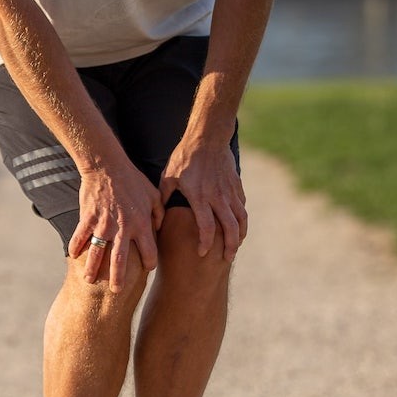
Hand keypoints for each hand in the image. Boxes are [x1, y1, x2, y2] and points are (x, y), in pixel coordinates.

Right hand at [68, 161, 163, 292]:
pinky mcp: (88, 218)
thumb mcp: (153, 194)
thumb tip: (160, 228)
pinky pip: (80, 237)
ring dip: (93, 269)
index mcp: (141, 224)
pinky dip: (75, 247)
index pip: (149, 251)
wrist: (107, 166)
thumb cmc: (133, 179)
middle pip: (121, 260)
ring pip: (98, 253)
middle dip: (119, 278)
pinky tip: (72, 256)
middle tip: (117, 292)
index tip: (147, 269)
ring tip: (90, 281)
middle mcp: (123, 228)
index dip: (150, 262)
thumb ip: (159, 213)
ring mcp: (103, 224)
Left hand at [160, 136, 246, 260]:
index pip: (207, 227)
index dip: (206, 243)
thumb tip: (155, 215)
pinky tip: (238, 226)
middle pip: (229, 228)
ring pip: (240, 219)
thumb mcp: (168, 176)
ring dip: (240, 235)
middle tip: (226, 258)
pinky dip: (241, 219)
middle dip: (229, 246)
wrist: (208, 137)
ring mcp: (229, 191)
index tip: (202, 253)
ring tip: (235, 246)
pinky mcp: (236, 185)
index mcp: (199, 197)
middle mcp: (217, 197)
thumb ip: (164, 197)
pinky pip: (242, 206)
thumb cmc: (184, 157)